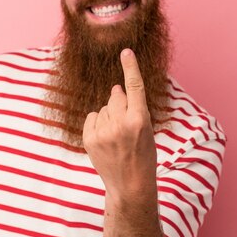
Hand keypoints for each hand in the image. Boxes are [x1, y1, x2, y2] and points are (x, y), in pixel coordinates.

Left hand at [83, 49, 157, 199]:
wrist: (130, 185)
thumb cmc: (143, 156)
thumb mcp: (146, 130)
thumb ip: (133, 108)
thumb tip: (115, 89)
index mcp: (140, 120)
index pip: (135, 87)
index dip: (130, 67)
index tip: (126, 51)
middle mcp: (120, 124)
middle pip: (116, 96)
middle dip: (120, 103)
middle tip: (127, 125)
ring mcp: (103, 132)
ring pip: (104, 107)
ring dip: (110, 116)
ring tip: (117, 138)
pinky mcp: (89, 138)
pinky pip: (92, 116)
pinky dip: (98, 123)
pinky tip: (106, 139)